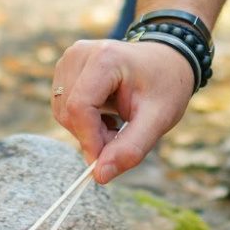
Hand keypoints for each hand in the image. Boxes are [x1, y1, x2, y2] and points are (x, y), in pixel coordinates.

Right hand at [50, 38, 193, 181]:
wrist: (167, 60)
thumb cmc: (165, 87)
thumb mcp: (157, 120)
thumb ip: (130, 148)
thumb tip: (99, 176)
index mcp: (105, 58)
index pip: (80, 107)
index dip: (90, 139)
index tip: (106, 161)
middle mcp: (80, 53)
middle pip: (69, 111)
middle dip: (92, 135)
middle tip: (121, 137)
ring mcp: (70, 59)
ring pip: (62, 112)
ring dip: (87, 130)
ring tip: (116, 124)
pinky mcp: (66, 68)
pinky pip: (62, 106)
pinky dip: (82, 120)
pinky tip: (105, 115)